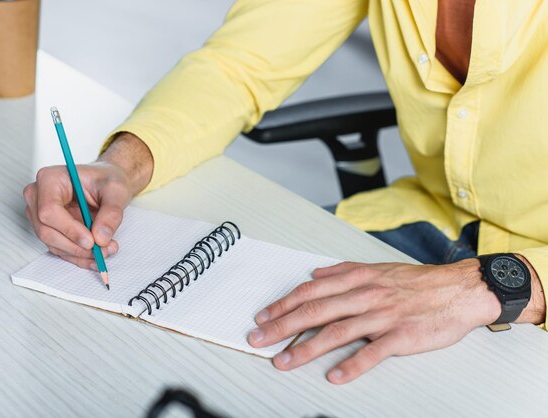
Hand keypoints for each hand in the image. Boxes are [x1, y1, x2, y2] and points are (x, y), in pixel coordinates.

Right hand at [23, 133, 152, 268]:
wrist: (107, 184)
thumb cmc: (107, 180)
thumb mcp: (116, 191)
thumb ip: (111, 213)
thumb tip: (101, 238)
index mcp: (50, 179)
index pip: (49, 210)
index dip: (69, 229)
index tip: (91, 241)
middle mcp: (39, 196)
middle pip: (47, 230)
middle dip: (76, 246)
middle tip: (102, 250)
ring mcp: (40, 214)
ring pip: (52, 243)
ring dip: (79, 254)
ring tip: (105, 251)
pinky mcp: (50, 229)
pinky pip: (60, 249)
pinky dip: (78, 257)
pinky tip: (96, 258)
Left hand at [248, 259, 504, 383]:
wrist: (459, 289)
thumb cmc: (417, 281)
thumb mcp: (377, 268)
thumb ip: (344, 271)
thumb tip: (315, 274)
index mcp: (357, 279)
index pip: (311, 292)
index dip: (284, 304)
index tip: (263, 316)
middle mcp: (364, 295)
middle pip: (315, 311)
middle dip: (282, 326)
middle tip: (259, 339)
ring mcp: (382, 316)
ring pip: (337, 332)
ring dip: (306, 348)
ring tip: (284, 361)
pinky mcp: (401, 335)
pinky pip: (373, 352)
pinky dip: (353, 364)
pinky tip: (335, 376)